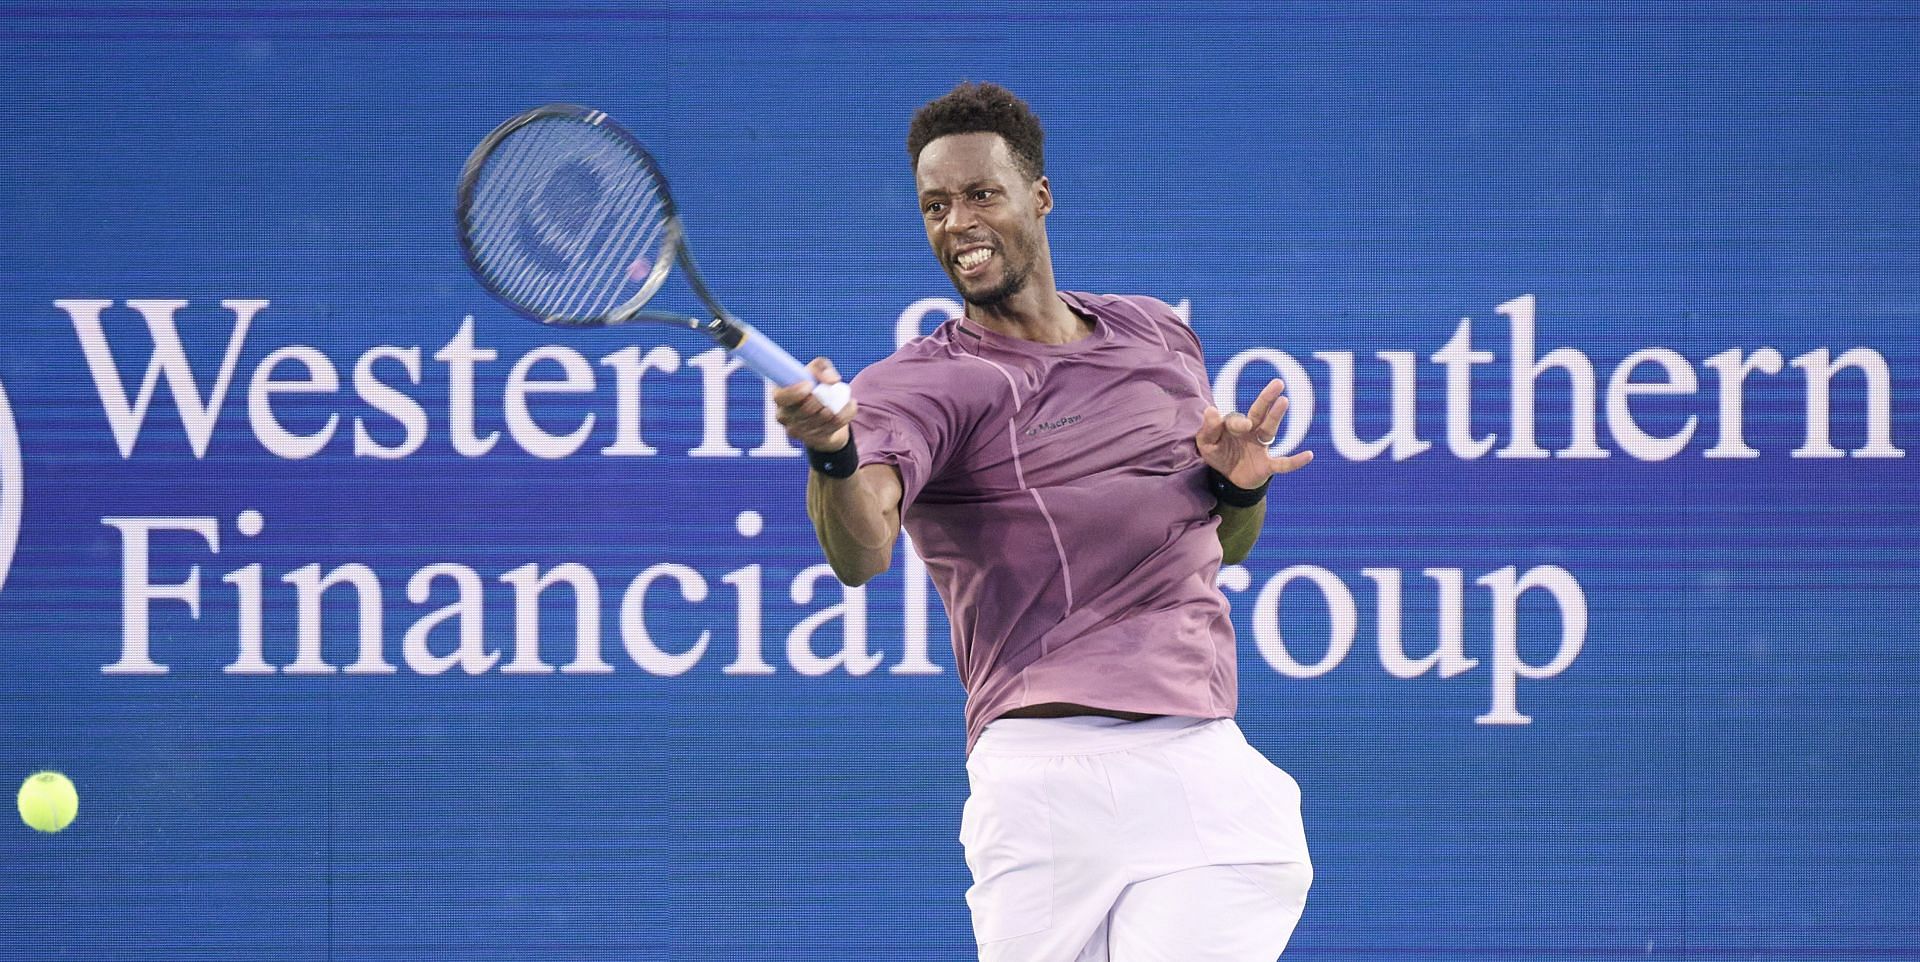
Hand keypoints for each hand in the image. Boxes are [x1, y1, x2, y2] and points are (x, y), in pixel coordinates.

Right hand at [774, 357, 856, 450]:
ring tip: (841, 398)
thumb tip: (831, 381)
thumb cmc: (817, 385)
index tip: (809, 385)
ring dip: (837, 406)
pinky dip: (846, 414)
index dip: (795, 392)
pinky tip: (850, 406)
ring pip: (823, 418)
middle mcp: (783, 415)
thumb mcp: (819, 369)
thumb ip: (822, 368)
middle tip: (829, 393)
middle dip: (822, 400)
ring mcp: (796, 430)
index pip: (780, 397)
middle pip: (805, 410)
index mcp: (780, 395)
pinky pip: (834, 426)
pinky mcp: (812, 439)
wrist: (825, 411)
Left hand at [1195, 377, 1312, 488]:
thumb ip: (1208, 428)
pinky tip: (1309, 455)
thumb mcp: (1206, 444)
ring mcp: (1260, 447)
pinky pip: (1283, 463)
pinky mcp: (1267, 466)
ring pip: (1270, 429)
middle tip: (1278, 383)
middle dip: (1267, 398)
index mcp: (1235, 425)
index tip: (1244, 426)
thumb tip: (1211, 409)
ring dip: (1276, 416)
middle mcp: (1250, 432)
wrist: (1228, 480)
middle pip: (1259, 412)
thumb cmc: (1218, 456)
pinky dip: (1296, 461)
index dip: (1239, 423)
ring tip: (1284, 400)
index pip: (1237, 420)